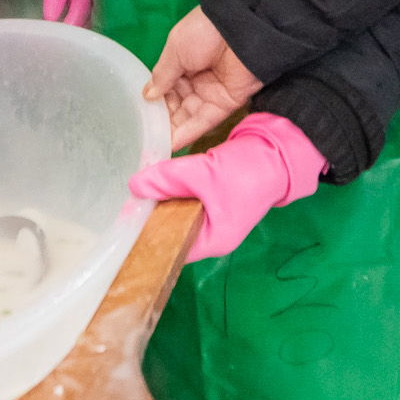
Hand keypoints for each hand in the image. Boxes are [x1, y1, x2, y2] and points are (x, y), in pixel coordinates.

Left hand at [126, 113, 325, 260]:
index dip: (146, 237)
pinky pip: (186, 199)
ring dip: (160, 200)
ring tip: (133, 191)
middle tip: (123, 203)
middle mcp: (212, 235)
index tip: (122, 222)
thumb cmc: (246, 172)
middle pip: (172, 230)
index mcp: (212, 241)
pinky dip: (173, 190)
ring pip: (177, 212)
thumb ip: (168, 179)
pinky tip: (155, 179)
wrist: (277, 151)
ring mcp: (214, 216)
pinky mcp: (214, 199)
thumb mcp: (204, 173)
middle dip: (150, 217)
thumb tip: (133, 185)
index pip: (171, 249)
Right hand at [146, 6, 262, 150]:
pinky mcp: (227, 104)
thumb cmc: (203, 32)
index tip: (140, 115)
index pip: (166, 87)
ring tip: (154, 145)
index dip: (155, 101)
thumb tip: (147, 96)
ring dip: (172, 130)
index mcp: (183, 62)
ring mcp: (211, 93)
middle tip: (144, 135)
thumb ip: (162, 75)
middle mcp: (196, 80)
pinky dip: (189, 132)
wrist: (240, 30)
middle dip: (162, 119)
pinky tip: (172, 144)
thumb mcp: (175, 49)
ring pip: (188, 116)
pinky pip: (205, 120)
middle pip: (177, 104)